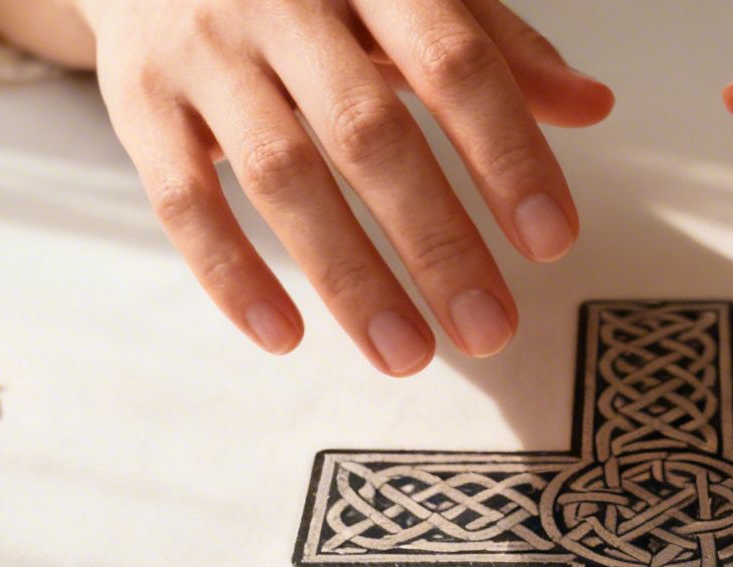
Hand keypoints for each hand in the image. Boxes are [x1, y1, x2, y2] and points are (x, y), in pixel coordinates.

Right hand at [78, 0, 613, 370]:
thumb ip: (498, 46)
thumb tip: (593, 105)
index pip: (453, 61)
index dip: (506, 152)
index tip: (553, 240)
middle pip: (369, 132)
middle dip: (436, 241)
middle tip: (490, 329)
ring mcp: (205, 49)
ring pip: (282, 175)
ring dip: (349, 277)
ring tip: (408, 354)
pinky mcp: (139, 98)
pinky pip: (182, 199)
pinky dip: (231, 275)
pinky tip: (285, 336)